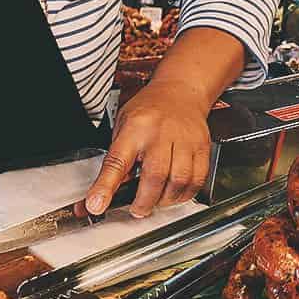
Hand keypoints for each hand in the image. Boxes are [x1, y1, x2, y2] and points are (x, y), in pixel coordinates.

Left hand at [85, 80, 211, 217]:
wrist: (181, 90)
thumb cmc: (149, 109)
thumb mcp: (123, 126)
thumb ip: (118, 158)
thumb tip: (107, 192)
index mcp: (134, 128)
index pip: (116, 162)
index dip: (105, 187)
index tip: (96, 205)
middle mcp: (160, 134)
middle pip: (154, 176)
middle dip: (144, 202)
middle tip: (137, 209)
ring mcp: (184, 140)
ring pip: (178, 181)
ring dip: (165, 200)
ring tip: (156, 201)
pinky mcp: (202, 147)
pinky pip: (197, 179)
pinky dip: (185, 194)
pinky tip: (175, 194)